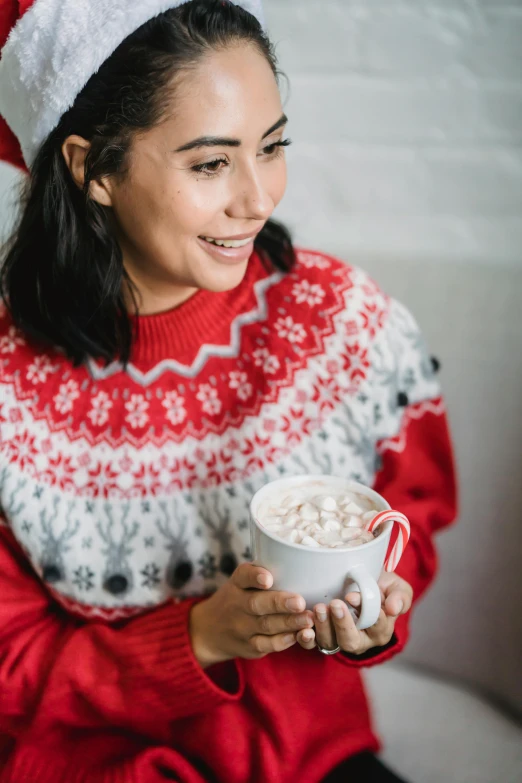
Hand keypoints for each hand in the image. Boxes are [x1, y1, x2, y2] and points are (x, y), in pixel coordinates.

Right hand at [189, 563, 313, 667]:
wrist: (209, 631)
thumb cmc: (237, 598)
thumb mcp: (241, 582)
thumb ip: (262, 573)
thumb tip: (302, 562)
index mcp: (237, 584)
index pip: (243, 576)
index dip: (255, 576)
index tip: (267, 579)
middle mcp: (237, 605)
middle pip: (257, 604)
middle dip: (280, 603)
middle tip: (300, 602)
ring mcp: (242, 628)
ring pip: (266, 625)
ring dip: (289, 623)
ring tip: (308, 618)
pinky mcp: (249, 646)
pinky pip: (266, 644)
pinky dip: (282, 641)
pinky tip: (297, 635)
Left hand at [295, 572, 412, 654]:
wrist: (360, 582)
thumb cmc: (380, 585)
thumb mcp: (396, 587)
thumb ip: (401, 596)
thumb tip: (394, 608)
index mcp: (381, 629)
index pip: (375, 624)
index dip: (364, 611)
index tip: (352, 596)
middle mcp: (361, 640)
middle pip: (351, 641)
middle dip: (342, 624)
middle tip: (335, 604)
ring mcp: (339, 639)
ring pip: (331, 643)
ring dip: (323, 627)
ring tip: (319, 609)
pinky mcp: (321, 636)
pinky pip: (313, 644)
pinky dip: (306, 638)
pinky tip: (303, 627)